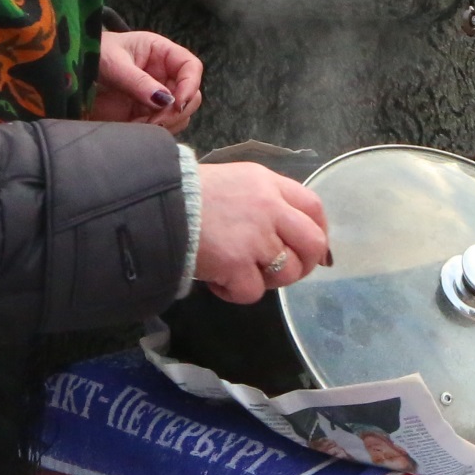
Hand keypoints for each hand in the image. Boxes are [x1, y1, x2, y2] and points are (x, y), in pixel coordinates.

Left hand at [93, 29, 202, 132]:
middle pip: (191, 95)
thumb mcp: (113, 63)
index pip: (191, 67)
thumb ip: (138, 81)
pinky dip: (152, 133)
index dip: (191, 84)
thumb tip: (164, 100)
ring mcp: (156, 97)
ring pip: (179, 116)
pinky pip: (161, 128)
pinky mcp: (144, 115)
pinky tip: (134, 129)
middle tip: (156, 121)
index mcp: (161, 54)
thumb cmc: (93, 54)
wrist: (70, 70)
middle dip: (177, 111)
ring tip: (139, 125)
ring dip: (165, 125)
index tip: (177, 103)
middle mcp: (164, 76)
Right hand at [192, 162, 331, 303]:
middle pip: (313, 242)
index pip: (313, 207)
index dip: (318, 230)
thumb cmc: (189, 192)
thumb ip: (263, 200)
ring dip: (268, 280)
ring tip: (242, 273)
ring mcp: (255, 237)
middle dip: (305, 263)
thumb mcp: (235, 181)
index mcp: (269, 184)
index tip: (310, 247)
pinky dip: (236, 293)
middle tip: (285, 270)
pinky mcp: (236, 263)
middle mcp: (270, 208)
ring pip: (287, 272)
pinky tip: (219, 281)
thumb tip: (287, 230)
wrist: (157, 203)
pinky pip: (253, 292)